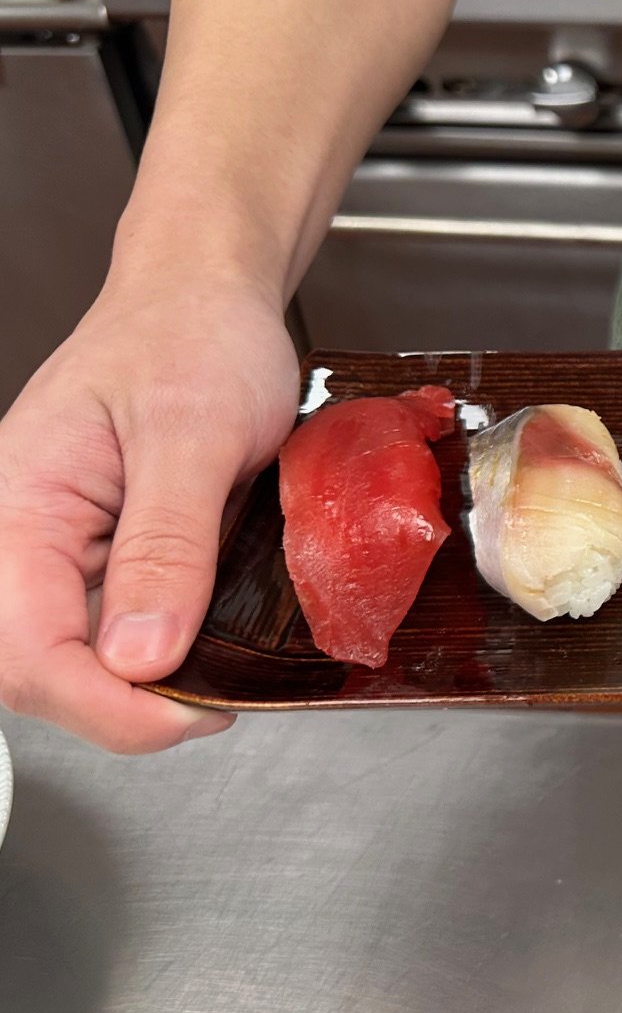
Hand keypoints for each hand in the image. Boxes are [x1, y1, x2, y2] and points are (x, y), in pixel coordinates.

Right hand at [0, 270, 298, 750]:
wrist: (206, 296)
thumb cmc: (196, 338)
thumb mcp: (197, 436)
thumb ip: (168, 546)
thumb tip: (143, 656)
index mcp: (18, 505)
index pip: (28, 652)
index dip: (108, 707)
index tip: (191, 716)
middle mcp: (19, 533)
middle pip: (33, 671)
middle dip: (119, 709)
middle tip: (212, 706)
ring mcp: (53, 546)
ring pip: (65, 659)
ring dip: (134, 689)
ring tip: (212, 684)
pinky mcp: (92, 551)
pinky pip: (99, 626)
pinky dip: (149, 653)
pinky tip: (200, 649)